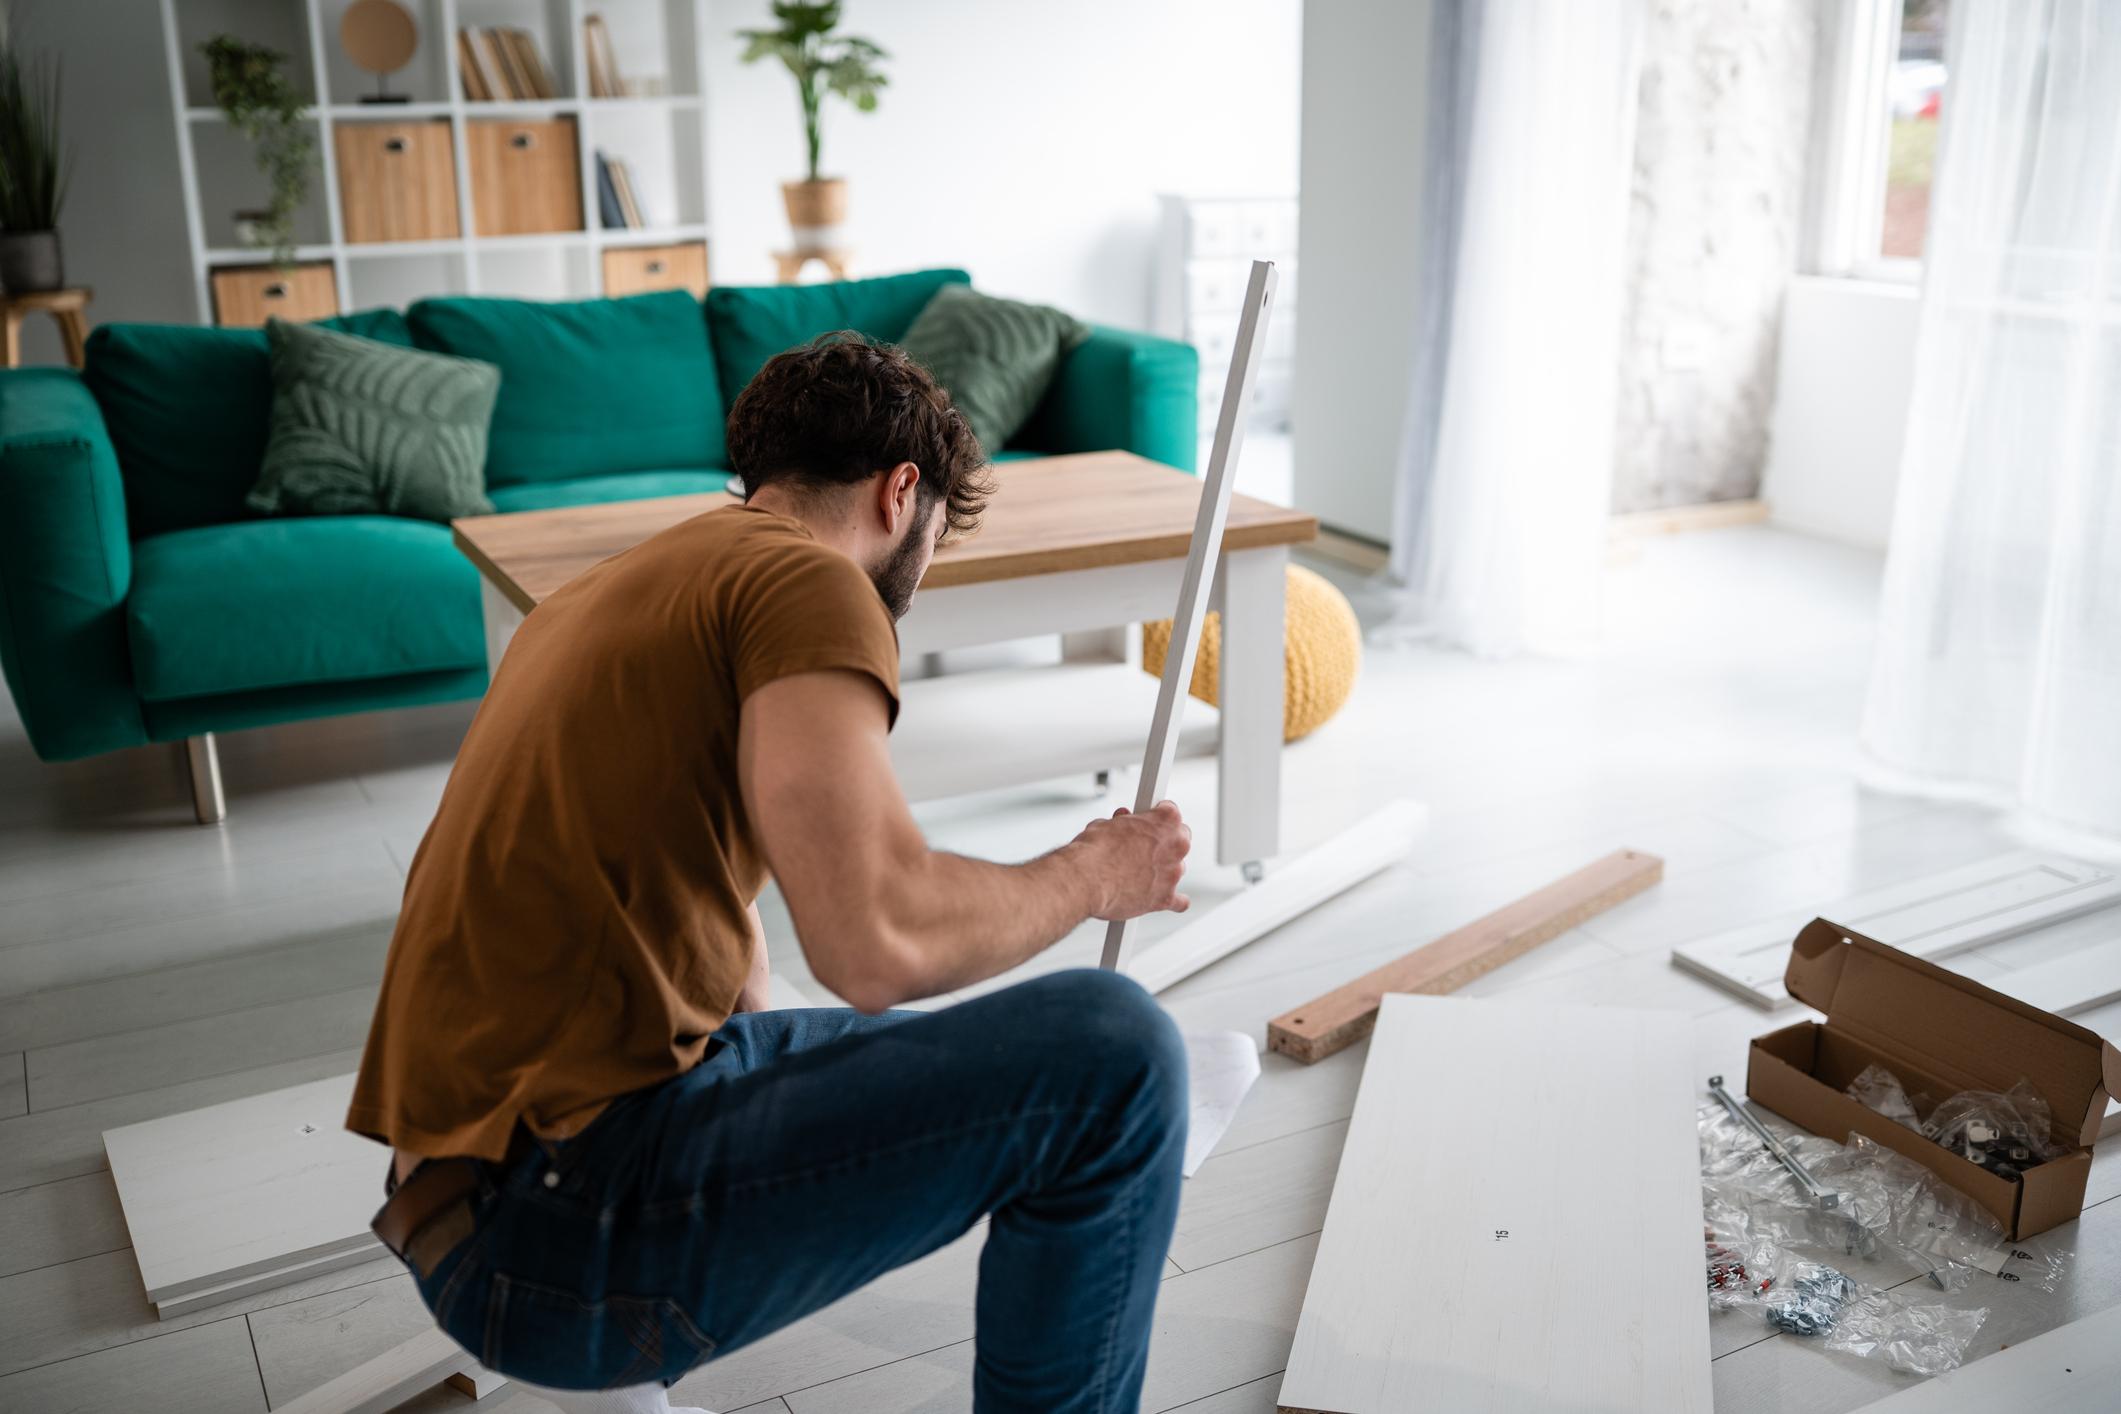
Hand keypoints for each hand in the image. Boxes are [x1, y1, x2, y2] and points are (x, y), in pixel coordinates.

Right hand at [1073, 800, 1191, 920]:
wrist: (1085, 880)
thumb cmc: (1094, 852)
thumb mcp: (1106, 825)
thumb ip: (1122, 826)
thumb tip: (1119, 829)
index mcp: (1165, 821)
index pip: (1171, 812)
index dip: (1156, 818)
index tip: (1149, 822)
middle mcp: (1176, 846)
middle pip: (1181, 839)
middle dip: (1165, 842)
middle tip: (1146, 846)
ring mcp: (1172, 873)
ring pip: (1178, 869)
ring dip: (1164, 870)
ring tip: (1141, 872)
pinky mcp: (1165, 898)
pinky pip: (1179, 902)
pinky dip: (1172, 900)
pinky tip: (1161, 896)